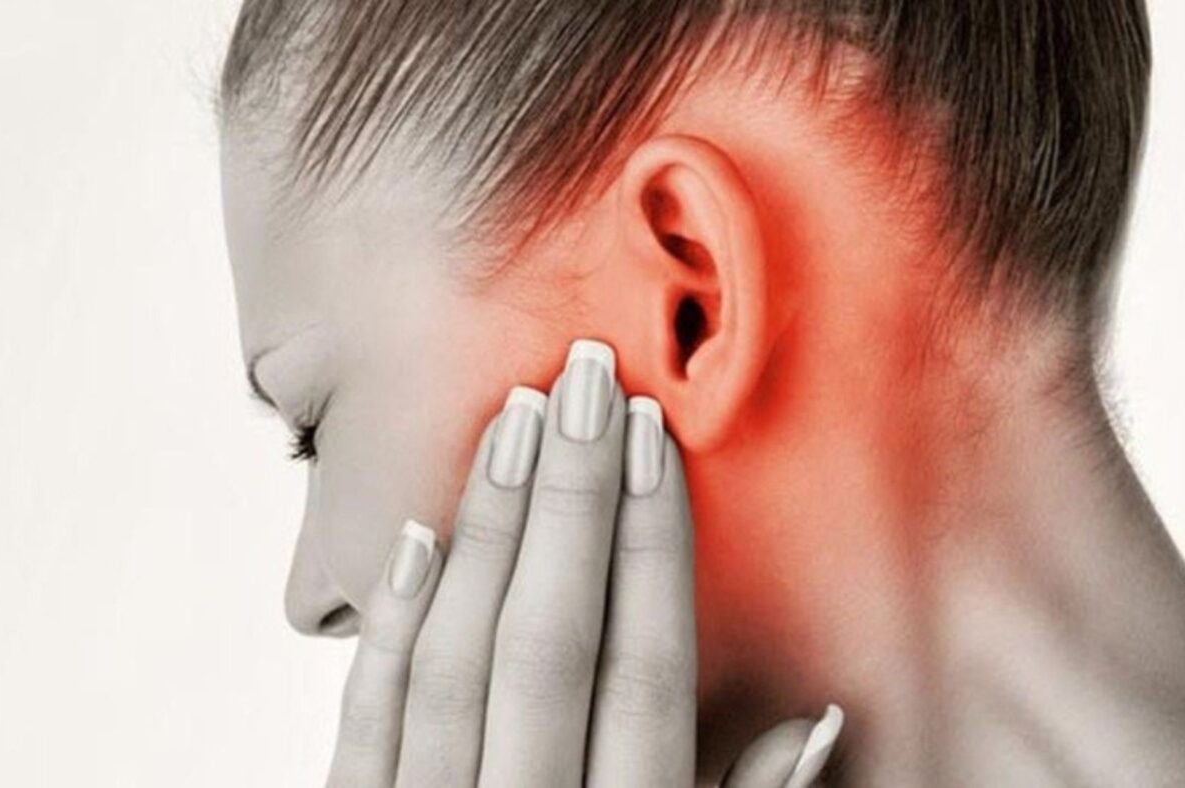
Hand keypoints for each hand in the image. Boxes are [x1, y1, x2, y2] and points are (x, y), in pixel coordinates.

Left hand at [323, 340, 842, 786]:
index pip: (642, 668)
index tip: (654, 438)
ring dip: (488, 533)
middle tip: (584, 378)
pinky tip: (414, 537)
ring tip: (512, 420)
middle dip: (571, 500)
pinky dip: (388, 630)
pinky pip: (364, 725)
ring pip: (456, 660)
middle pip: (550, 639)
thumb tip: (819, 723)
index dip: (650, 546)